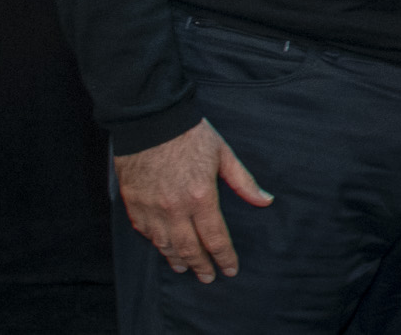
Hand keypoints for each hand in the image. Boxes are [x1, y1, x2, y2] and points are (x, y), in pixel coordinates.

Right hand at [113, 119, 272, 281]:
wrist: (150, 122)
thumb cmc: (191, 135)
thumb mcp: (224, 154)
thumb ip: (244, 182)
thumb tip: (266, 200)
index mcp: (201, 197)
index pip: (215, 238)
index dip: (224, 257)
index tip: (230, 270)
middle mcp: (175, 209)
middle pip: (190, 248)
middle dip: (202, 266)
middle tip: (209, 277)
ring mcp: (151, 209)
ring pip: (165, 245)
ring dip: (178, 260)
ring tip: (186, 269)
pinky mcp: (134, 205)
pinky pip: (146, 233)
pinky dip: (157, 244)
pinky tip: (164, 248)